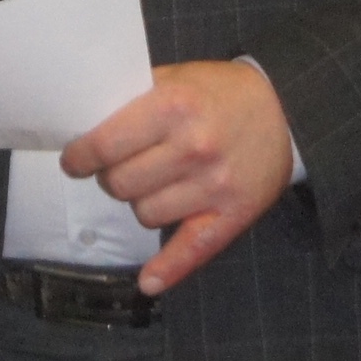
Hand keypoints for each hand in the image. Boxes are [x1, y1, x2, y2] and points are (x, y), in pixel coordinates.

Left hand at [61, 59, 295, 294]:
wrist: (286, 108)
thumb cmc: (220, 92)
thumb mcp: (177, 78)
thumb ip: (135, 100)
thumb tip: (85, 128)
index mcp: (174, 106)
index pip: (105, 145)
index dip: (80, 157)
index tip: (75, 160)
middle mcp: (194, 147)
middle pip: (121, 184)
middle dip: (111, 178)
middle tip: (118, 169)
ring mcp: (215, 184)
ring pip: (146, 215)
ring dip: (141, 203)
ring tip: (152, 186)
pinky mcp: (233, 214)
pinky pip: (192, 250)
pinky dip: (168, 270)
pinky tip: (149, 282)